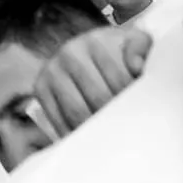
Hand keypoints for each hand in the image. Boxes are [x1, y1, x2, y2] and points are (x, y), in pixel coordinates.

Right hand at [33, 24, 151, 136]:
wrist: (86, 50)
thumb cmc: (116, 52)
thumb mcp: (134, 42)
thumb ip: (141, 48)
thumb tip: (137, 67)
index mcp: (96, 42)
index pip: (119, 79)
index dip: (134, 100)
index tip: (143, 113)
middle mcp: (70, 53)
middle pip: (98, 98)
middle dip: (116, 117)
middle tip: (129, 131)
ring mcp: (52, 71)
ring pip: (77, 112)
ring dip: (96, 129)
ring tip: (112, 139)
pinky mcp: (40, 89)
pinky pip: (58, 120)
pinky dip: (74, 134)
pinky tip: (90, 140)